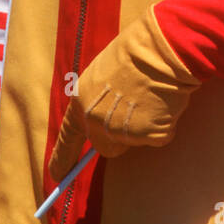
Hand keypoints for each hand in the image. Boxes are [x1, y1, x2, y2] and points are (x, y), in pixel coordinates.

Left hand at [48, 7, 200, 174]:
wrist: (162, 48)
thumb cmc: (137, 50)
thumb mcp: (105, 72)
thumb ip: (102, 98)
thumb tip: (109, 114)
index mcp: (82, 100)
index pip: (68, 138)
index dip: (62, 158)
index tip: (57, 175)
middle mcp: (97, 120)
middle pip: (106, 147)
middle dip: (120, 137)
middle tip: (137, 111)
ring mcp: (122, 131)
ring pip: (135, 140)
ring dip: (145, 125)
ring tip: (154, 95)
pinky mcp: (148, 136)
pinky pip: (159, 136)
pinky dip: (165, 123)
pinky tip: (166, 102)